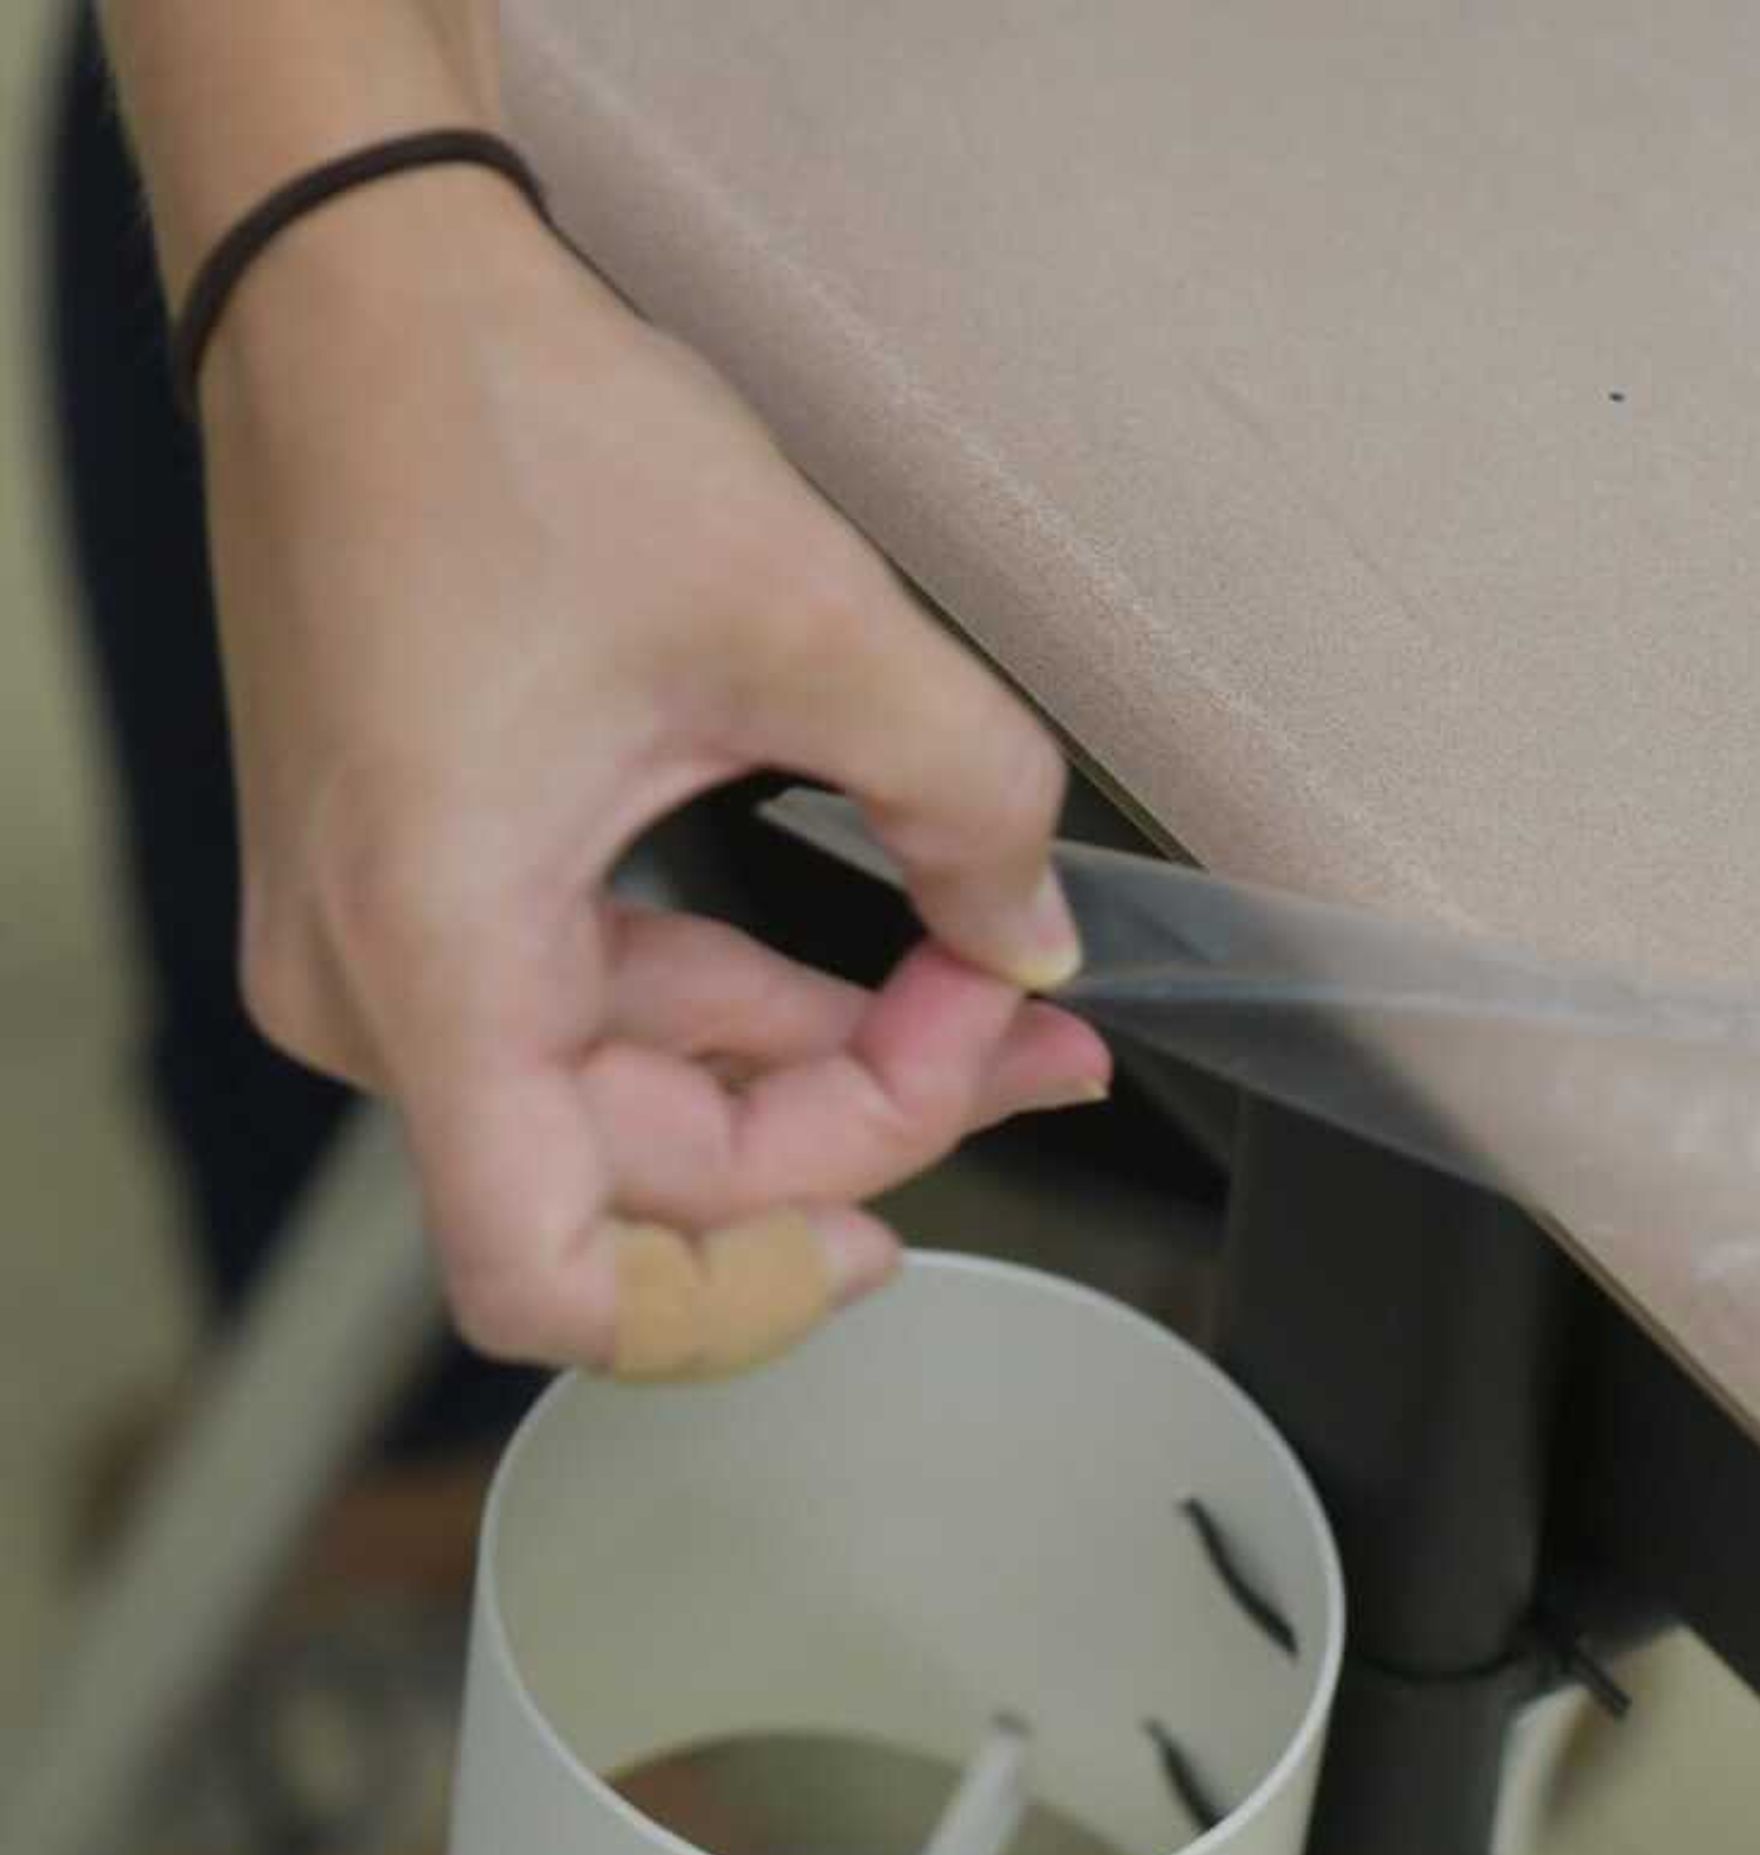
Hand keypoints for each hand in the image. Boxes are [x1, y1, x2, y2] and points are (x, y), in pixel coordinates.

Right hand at [198, 170, 1110, 1374]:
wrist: (364, 291)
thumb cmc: (511, 425)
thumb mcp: (813, 617)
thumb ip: (969, 800)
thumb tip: (1035, 938)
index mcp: (435, 951)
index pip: (546, 1280)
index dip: (737, 1300)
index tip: (897, 1218)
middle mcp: (372, 985)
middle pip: (641, 1187)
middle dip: (857, 1124)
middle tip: (1020, 1026)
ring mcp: (383, 947)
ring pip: (637, 1108)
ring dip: (823, 1066)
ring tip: (991, 982)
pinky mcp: (421, 897)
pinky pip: (600, 1018)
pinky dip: (748, 1006)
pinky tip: (880, 949)